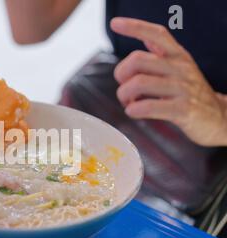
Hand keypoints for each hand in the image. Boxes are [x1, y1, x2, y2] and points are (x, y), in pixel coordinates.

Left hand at [110, 17, 226, 146]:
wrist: (217, 117)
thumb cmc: (191, 94)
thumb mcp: (180, 69)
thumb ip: (162, 55)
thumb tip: (146, 38)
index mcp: (177, 56)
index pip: (157, 34)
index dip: (135, 27)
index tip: (115, 24)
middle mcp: (180, 68)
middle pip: (137, 60)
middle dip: (120, 75)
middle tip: (123, 88)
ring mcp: (182, 88)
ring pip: (139, 83)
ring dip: (124, 95)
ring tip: (128, 103)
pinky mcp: (182, 109)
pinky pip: (149, 106)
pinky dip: (133, 110)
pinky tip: (133, 111)